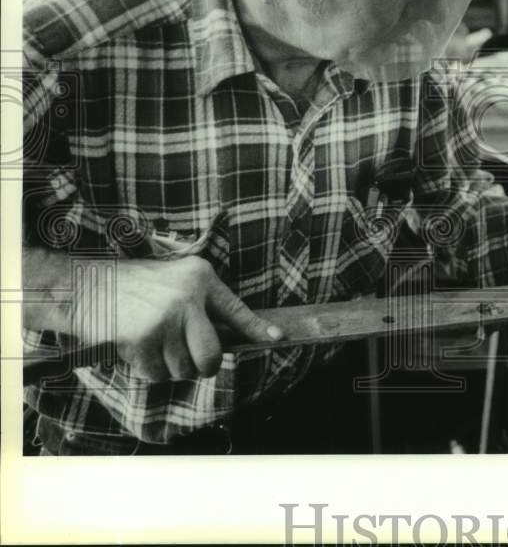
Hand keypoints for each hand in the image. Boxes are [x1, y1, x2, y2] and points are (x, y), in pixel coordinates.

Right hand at [69, 256, 283, 381]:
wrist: (86, 285)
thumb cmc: (134, 284)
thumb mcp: (177, 280)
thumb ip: (202, 304)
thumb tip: (226, 340)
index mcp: (201, 278)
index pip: (237, 310)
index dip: (257, 329)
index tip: (278, 338)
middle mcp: (188, 298)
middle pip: (211, 356)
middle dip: (203, 367)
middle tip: (191, 361)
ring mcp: (165, 319)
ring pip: (183, 370)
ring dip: (170, 367)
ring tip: (154, 343)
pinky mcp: (142, 339)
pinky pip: (157, 374)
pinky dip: (148, 370)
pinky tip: (137, 347)